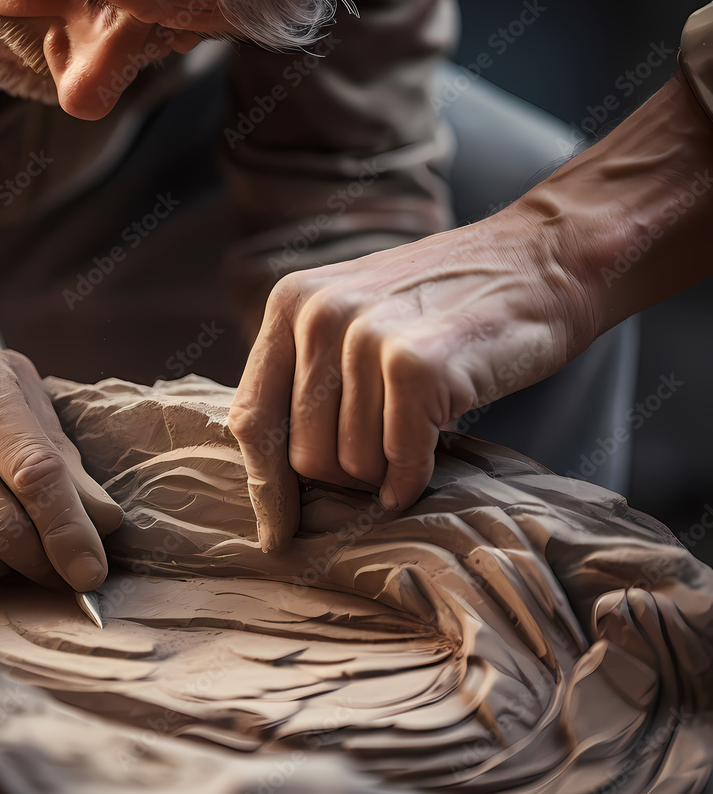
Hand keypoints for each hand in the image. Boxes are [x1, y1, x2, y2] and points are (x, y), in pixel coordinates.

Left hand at [228, 203, 591, 550]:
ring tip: (416, 430)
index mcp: (290, 304)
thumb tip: (273, 472)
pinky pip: (399, 461)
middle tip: (386, 452)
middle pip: (302, 455)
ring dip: (385, 469)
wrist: (541, 260)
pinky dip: (414, 477)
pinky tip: (428, 463)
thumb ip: (309, 374)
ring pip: (351, 465)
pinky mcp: (416, 366)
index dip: (263, 485)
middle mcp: (318, 315)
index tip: (275, 533)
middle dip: (344, 476)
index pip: (251, 416)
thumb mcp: (355, 315)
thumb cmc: (446, 304)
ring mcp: (367, 337)